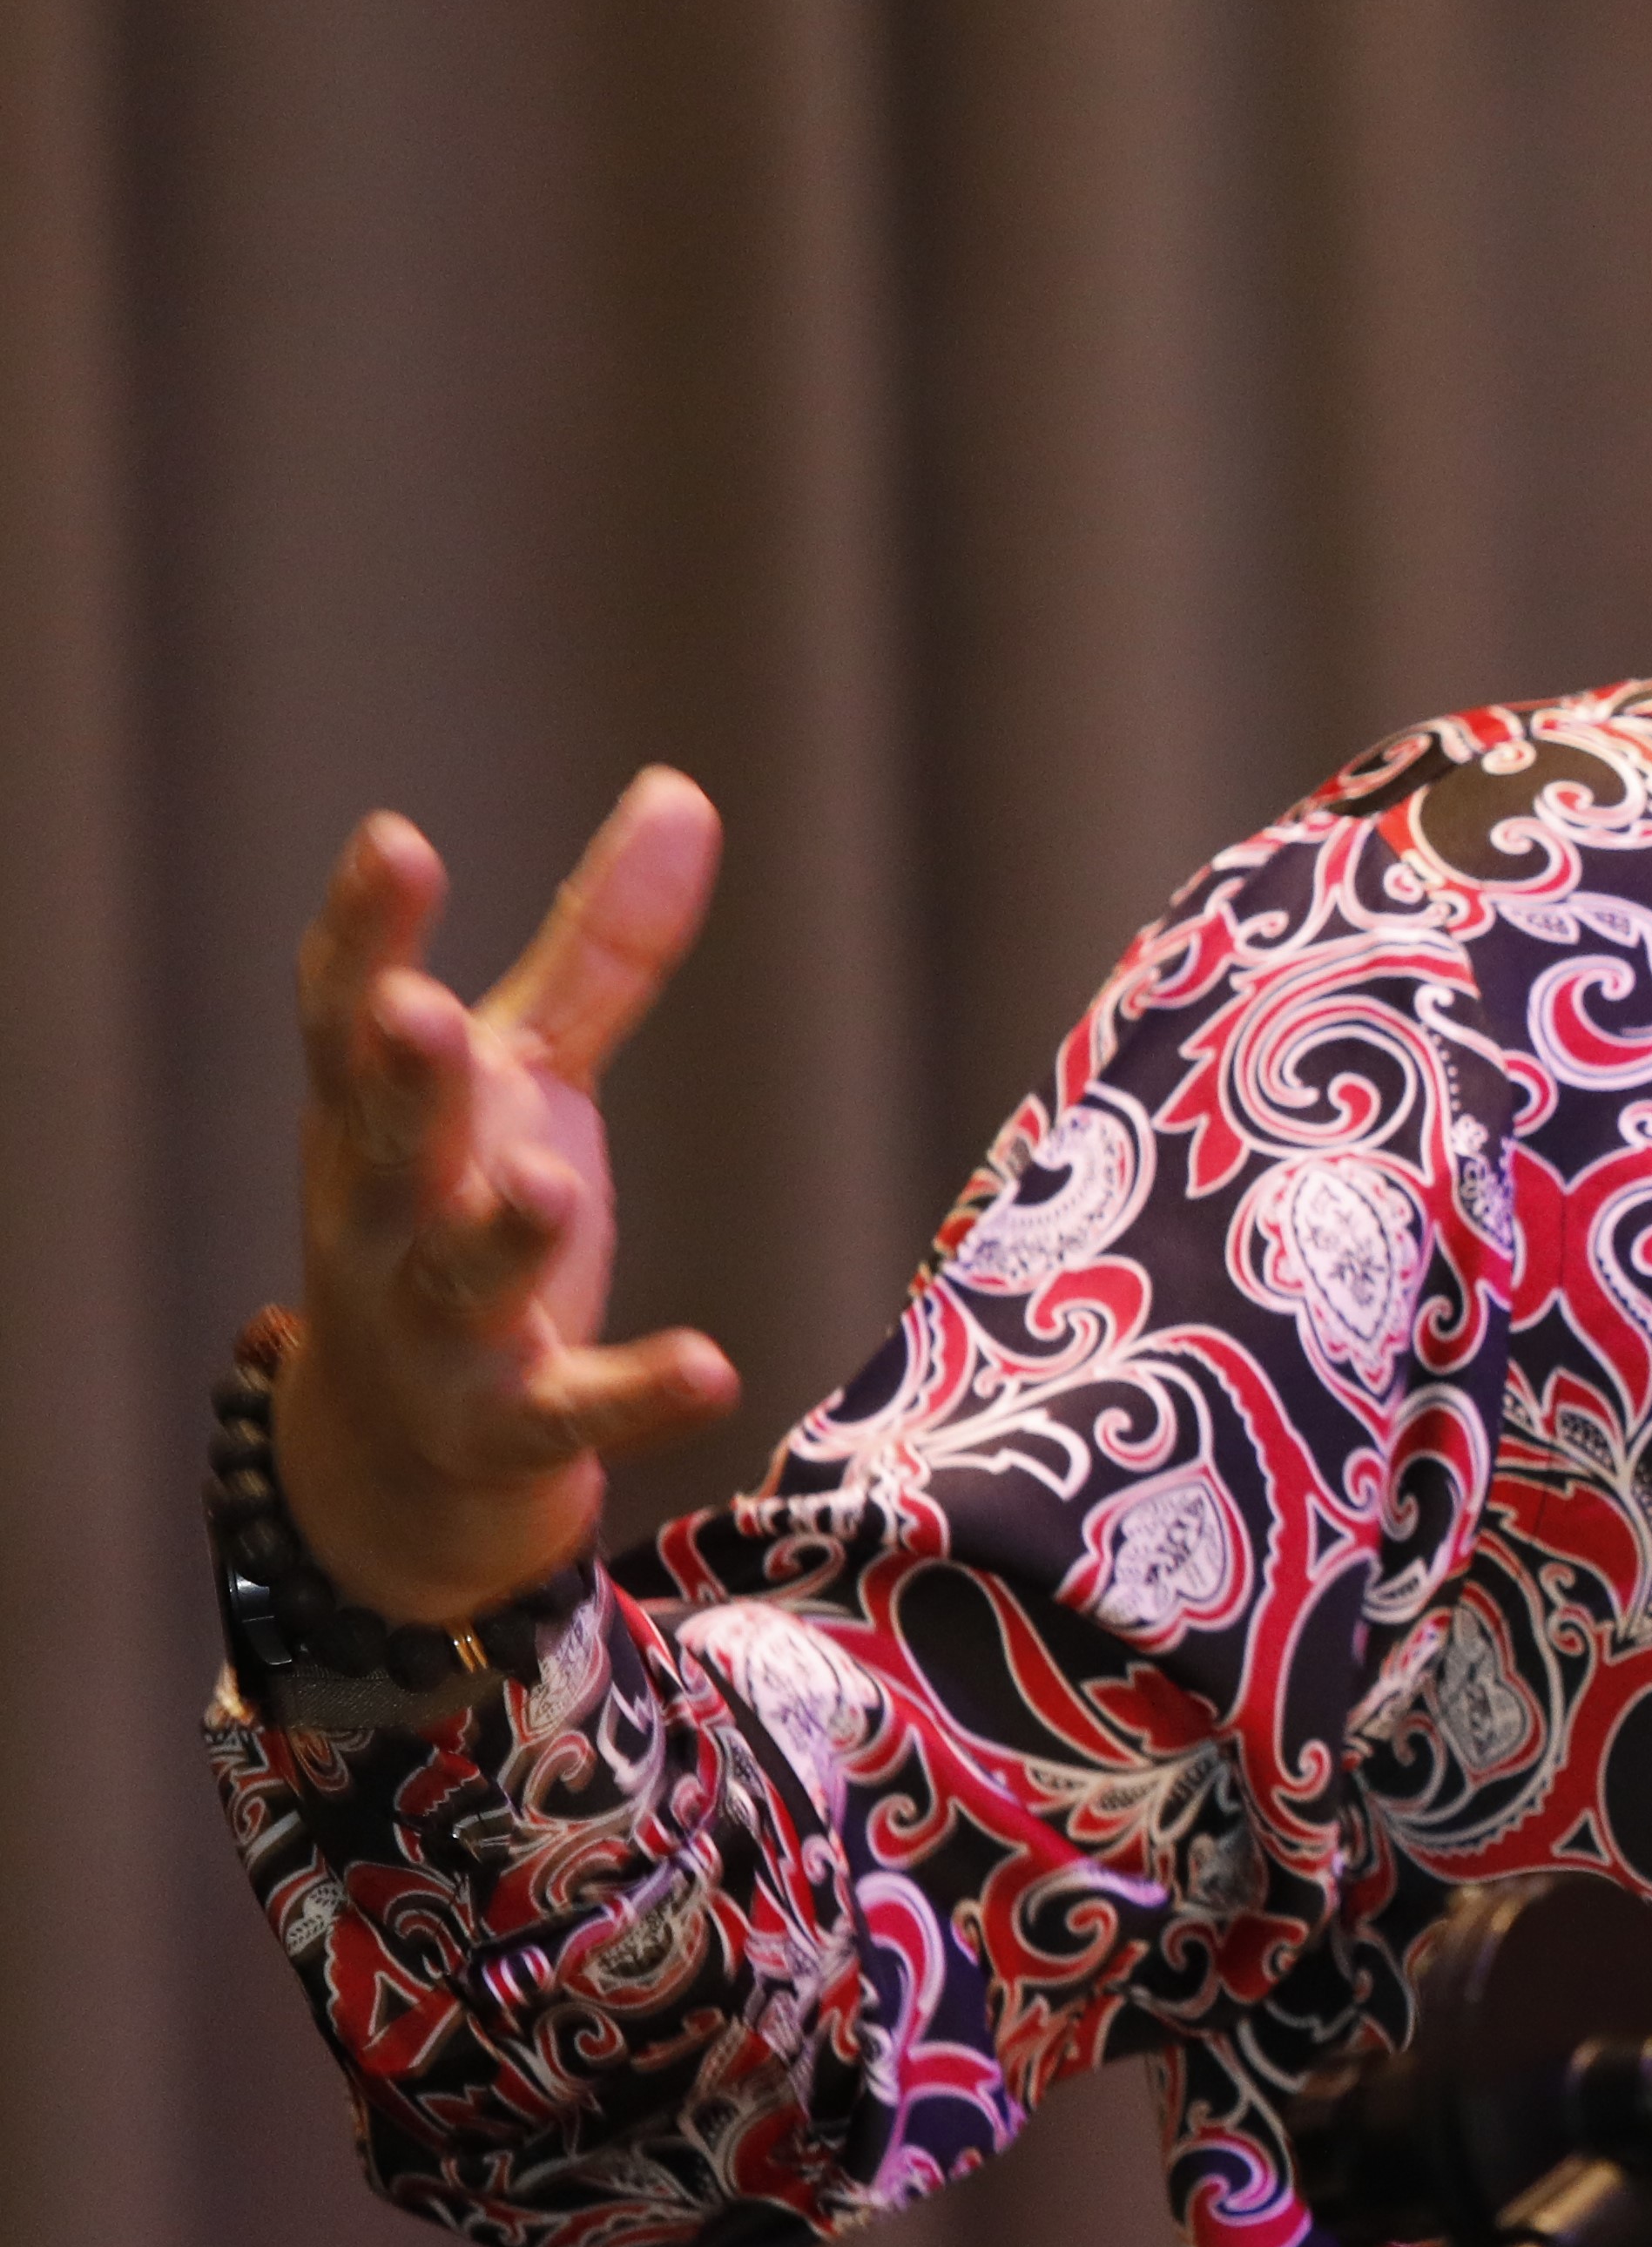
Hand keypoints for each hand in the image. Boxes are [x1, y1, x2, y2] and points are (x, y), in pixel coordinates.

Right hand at [276, 772, 740, 1619]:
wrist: (403, 1455)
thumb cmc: (458, 1215)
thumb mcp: (523, 1080)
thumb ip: (595, 953)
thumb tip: (682, 791)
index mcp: (378, 1119)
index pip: (347, 1017)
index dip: (364, 933)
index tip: (397, 841)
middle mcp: (385, 1219)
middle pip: (382, 1144)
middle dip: (399, 1080)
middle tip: (420, 1010)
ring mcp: (435, 1332)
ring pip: (457, 1280)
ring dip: (496, 1233)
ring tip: (546, 1185)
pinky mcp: (507, 1429)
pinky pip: (567, 1415)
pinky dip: (635, 1392)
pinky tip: (711, 1366)